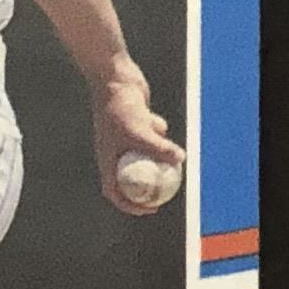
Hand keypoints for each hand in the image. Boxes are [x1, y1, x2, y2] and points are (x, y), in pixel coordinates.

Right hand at [91, 79, 185, 216]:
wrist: (114, 79)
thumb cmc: (120, 107)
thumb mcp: (140, 131)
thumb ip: (159, 147)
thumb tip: (181, 159)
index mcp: (107, 158)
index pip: (114, 190)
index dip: (130, 205)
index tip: (150, 209)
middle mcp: (115, 150)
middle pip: (133, 176)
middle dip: (152, 185)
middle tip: (170, 190)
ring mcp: (125, 136)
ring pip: (146, 153)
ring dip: (158, 153)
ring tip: (169, 152)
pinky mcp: (136, 123)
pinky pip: (151, 133)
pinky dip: (157, 129)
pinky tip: (153, 118)